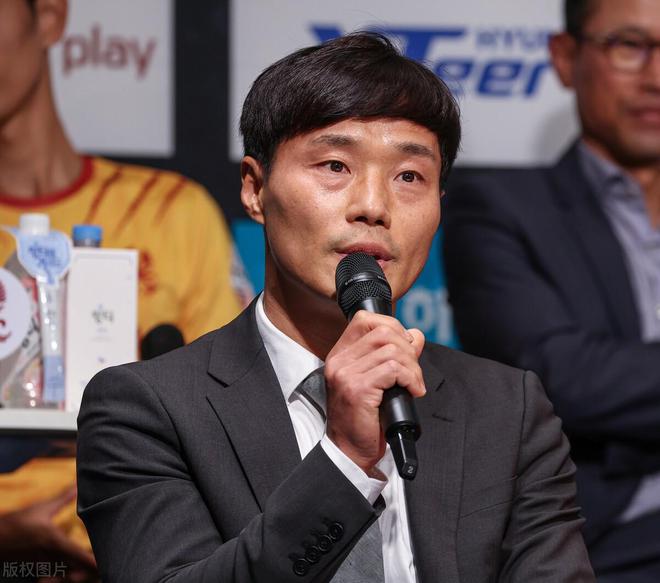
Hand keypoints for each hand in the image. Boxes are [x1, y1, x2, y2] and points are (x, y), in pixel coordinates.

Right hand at [0, 486, 97, 581]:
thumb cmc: (17, 522)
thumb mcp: (41, 509)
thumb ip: (62, 499)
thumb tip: (77, 485)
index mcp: (56, 543)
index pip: (83, 559)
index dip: (98, 564)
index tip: (110, 562)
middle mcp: (50, 560)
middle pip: (78, 574)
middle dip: (90, 573)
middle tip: (102, 566)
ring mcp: (41, 569)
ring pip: (65, 579)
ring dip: (76, 575)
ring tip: (86, 570)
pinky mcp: (33, 574)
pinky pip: (52, 581)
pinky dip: (62, 578)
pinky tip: (68, 571)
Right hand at [324, 310, 425, 474]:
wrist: (350, 451)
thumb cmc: (364, 419)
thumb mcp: (379, 381)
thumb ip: (395, 355)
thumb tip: (415, 335)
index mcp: (340, 355)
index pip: (365, 319)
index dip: (392, 326)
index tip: (405, 347)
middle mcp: (339, 361)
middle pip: (383, 331)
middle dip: (408, 348)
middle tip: (413, 372)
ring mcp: (346, 374)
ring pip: (392, 350)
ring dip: (412, 367)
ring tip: (414, 385)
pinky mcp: (358, 389)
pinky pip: (393, 369)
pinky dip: (411, 378)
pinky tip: (412, 391)